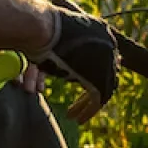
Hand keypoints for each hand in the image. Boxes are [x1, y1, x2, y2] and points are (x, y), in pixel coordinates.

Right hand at [30, 4, 119, 121]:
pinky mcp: (99, 77)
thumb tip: (61, 63)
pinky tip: (77, 119)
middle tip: (83, 104)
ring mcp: (106, 60)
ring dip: (88, 105)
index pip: (104, 56)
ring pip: (103, 88)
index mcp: (100, 30)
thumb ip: (66, 49)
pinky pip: (97, 99)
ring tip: (75, 116)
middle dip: (94, 89)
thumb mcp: (56, 36)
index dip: (94, 72)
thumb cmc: (39, 29)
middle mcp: (108, 44)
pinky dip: (87, 111)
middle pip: (107, 73)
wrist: (41, 29)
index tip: (83, 85)